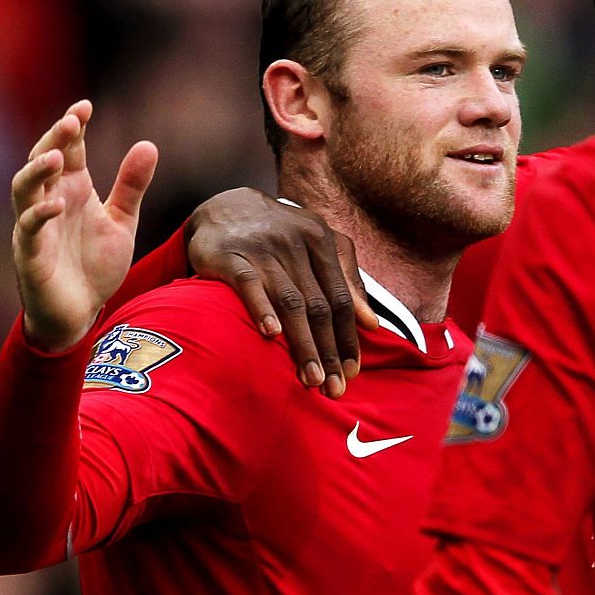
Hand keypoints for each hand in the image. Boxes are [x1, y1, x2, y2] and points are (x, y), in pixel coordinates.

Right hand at [12, 101, 158, 353]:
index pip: (67, 150)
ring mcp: (36, 228)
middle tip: (71, 121)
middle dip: (54, 139)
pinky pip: (29, 231)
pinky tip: (54, 204)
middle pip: (42, 161)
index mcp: (71, 190)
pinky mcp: (31, 256)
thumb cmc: (94, 266)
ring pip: (24, 191)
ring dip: (37, 171)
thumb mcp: (122, 221)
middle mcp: (50, 203)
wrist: (80, 315)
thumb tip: (149, 144)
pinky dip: (38, 216)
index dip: (72, 127)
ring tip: (57, 155)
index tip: (85, 106)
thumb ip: (132, 186)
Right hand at [187, 188, 378, 398]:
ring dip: (303, 343)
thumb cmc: (279, 235)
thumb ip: (345, 280)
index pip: (340, 298)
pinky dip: (261, 309)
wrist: (224, 207)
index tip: (353, 372)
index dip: (348, 337)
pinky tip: (270, 335)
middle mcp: (294, 243)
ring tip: (310, 377)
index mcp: (320, 240)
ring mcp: (262, 248)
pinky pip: (249, 284)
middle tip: (334, 387)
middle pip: (319, 305)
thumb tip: (370, 323)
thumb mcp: (316, 247)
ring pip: (290, 300)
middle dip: (329, 350)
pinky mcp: (229, 255)